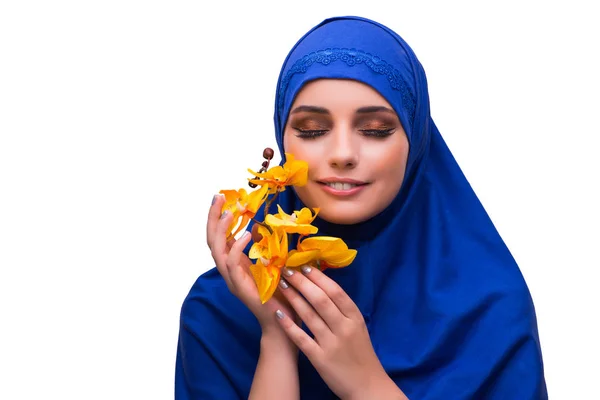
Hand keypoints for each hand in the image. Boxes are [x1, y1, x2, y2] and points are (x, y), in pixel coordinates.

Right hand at [206, 194, 296, 335]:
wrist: (283, 323)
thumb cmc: (280, 294)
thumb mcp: (272, 264)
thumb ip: (262, 248)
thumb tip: (259, 227)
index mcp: (234, 263)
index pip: (220, 236)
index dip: (218, 217)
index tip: (222, 197)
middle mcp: (229, 270)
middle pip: (212, 240)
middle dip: (214, 217)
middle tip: (218, 196)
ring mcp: (232, 279)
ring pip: (217, 251)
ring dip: (222, 230)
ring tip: (231, 212)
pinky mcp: (239, 287)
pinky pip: (232, 265)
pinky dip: (236, 248)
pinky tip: (244, 235)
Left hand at [274, 266, 407, 399]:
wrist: (367, 385)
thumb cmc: (360, 352)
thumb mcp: (358, 327)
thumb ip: (343, 309)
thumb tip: (322, 285)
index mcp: (355, 318)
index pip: (335, 292)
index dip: (319, 277)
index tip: (305, 266)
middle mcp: (344, 328)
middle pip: (320, 299)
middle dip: (301, 282)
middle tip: (287, 270)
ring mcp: (332, 344)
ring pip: (309, 315)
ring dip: (293, 298)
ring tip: (280, 285)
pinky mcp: (320, 359)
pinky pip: (301, 338)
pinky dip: (288, 324)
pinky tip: (278, 313)